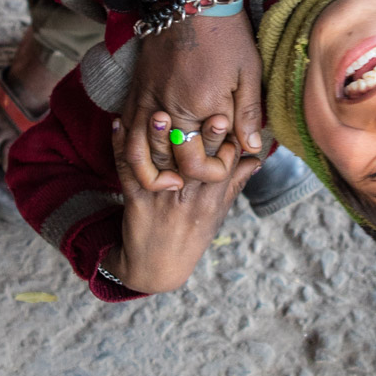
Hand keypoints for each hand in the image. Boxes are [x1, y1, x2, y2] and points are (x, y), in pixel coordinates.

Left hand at [105, 117, 257, 292]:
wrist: (157, 268)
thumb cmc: (192, 234)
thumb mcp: (219, 210)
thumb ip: (235, 181)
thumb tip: (257, 156)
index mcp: (212, 195)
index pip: (224, 163)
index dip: (226, 139)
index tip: (229, 112)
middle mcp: (189, 196)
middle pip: (195, 161)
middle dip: (198, 135)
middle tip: (200, 107)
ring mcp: (162, 199)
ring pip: (161, 164)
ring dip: (157, 137)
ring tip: (158, 111)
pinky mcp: (136, 201)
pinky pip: (127, 171)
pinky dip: (120, 146)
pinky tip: (118, 124)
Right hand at [117, 8, 263, 190]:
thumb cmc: (225, 35)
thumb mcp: (248, 73)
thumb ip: (248, 114)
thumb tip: (251, 149)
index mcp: (199, 109)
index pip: (198, 164)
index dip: (215, 170)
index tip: (230, 159)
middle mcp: (167, 110)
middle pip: (165, 165)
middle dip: (183, 177)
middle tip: (202, 173)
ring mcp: (146, 101)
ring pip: (136, 154)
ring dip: (151, 173)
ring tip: (170, 180)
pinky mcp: (134, 92)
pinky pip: (124, 132)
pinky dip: (131, 149)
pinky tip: (147, 155)